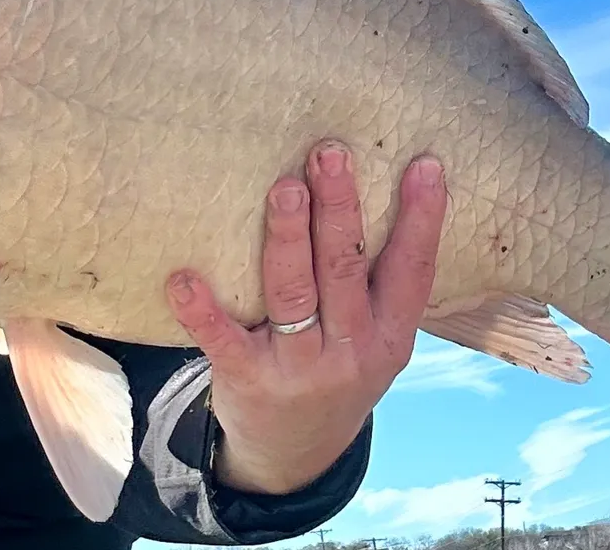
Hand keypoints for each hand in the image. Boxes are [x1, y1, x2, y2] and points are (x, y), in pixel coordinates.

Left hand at [166, 141, 447, 494]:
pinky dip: (203, 311)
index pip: (412, 271)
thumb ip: (377, 283)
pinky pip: (223, 340)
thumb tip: (374, 187)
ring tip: (285, 189)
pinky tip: (184, 279)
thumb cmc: (337, 370)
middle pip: (345, 270)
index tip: (425, 166)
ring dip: (289, 238)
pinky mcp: (247, 378)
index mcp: (390, 336)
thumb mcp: (378, 341)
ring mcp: (297, 367)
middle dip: (339, 209)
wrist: (294, 456)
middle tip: (330, 154)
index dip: (422, 219)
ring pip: (294, 294)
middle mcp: (350, 351)